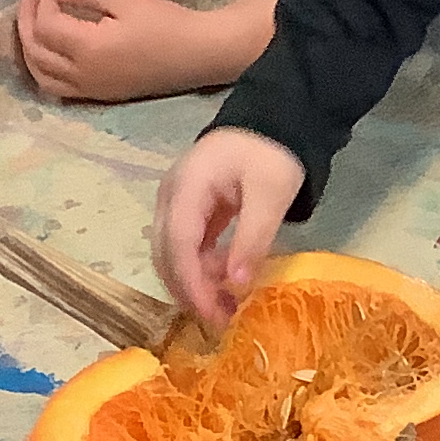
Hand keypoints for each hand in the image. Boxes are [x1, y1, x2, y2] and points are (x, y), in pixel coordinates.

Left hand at [17, 0, 251, 104]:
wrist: (198, 54)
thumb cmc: (165, 22)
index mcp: (87, 49)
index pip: (45, 26)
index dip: (42, 4)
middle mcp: (82, 75)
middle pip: (36, 52)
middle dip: (26, 23)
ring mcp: (90, 89)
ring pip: (41, 75)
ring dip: (30, 49)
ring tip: (31, 26)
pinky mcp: (100, 95)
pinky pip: (58, 87)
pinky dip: (44, 68)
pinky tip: (49, 52)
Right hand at [153, 126, 304, 330]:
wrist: (273, 120)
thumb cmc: (272, 153)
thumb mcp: (271, 194)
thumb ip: (252, 238)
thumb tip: (236, 284)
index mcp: (187, 187)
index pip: (178, 244)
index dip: (192, 285)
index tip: (213, 316)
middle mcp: (170, 196)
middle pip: (166, 253)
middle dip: (189, 291)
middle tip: (221, 321)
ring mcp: (176, 202)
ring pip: (171, 253)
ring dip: (193, 283)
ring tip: (226, 308)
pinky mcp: (189, 209)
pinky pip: (186, 245)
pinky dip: (200, 268)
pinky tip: (224, 283)